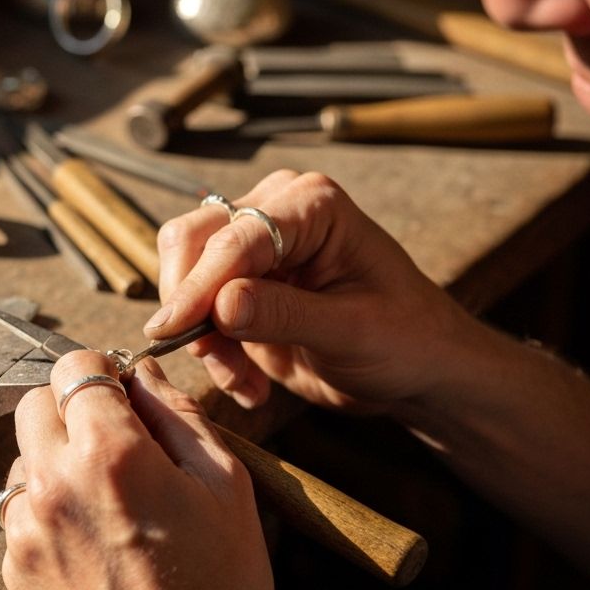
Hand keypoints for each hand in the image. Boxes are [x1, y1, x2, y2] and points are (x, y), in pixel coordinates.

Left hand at [1, 349, 280, 589]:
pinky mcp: (15, 573)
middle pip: (33, 406)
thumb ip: (175, 413)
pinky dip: (46, 516)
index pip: (74, 368)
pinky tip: (91, 547)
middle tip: (111, 444)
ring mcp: (25, 533)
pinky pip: (18, 518)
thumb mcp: (223, 482)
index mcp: (109, 453)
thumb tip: (141, 375)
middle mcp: (53, 486)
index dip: (101, 374)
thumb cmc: (223, 584)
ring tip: (105, 506)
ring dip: (54, 466)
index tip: (119, 394)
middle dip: (70, 411)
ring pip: (21, 463)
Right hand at [148, 170, 470, 414]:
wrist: (416, 369)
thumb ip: (283, 314)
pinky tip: (248, 384)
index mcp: (311, 204)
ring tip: (243, 381)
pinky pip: (195, 313)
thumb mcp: (352, 331)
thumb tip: (219, 305)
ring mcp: (254, 248)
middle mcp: (275, 212)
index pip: (236, 236)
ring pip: (184, 275)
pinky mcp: (239, 286)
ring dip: (202, 337)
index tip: (174, 329)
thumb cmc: (405, 339)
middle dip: (191, 305)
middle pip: (193, 240)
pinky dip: (211, 353)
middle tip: (212, 359)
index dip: (200, 283)